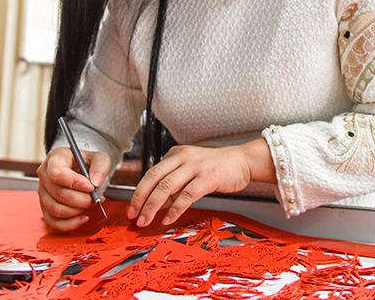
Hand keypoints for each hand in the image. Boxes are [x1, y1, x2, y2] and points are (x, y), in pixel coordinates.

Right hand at [37, 146, 110, 231]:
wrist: (81, 169)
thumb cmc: (87, 162)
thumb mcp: (98, 157)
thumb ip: (100, 166)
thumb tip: (95, 181)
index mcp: (55, 158)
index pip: (57, 174)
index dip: (74, 183)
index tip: (91, 187)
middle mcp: (44, 175)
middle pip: (58, 194)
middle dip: (81, 200)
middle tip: (95, 198)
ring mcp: (42, 192)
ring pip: (55, 209)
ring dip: (77, 211)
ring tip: (90, 204)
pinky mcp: (45, 207)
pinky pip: (52, 222)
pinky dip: (69, 224)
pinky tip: (83, 218)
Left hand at [127, 138, 274, 227]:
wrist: (242, 161)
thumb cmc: (216, 167)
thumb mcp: (191, 168)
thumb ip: (175, 181)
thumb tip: (158, 202)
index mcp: (176, 154)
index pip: (151, 173)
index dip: (138, 192)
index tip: (131, 208)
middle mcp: (183, 157)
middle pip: (154, 178)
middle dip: (140, 199)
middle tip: (133, 216)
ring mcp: (195, 166)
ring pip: (167, 186)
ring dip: (153, 206)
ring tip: (145, 220)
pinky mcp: (208, 177)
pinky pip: (187, 195)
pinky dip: (175, 208)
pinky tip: (168, 218)